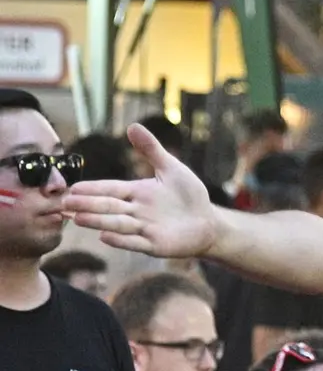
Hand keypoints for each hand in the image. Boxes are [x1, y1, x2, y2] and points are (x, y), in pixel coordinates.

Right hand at [61, 124, 217, 257]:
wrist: (209, 221)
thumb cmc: (189, 195)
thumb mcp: (171, 168)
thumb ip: (151, 149)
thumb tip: (132, 125)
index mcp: (137, 193)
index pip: (110, 189)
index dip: (92, 189)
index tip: (72, 188)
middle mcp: (136, 211)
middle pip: (108, 207)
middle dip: (88, 205)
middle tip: (65, 203)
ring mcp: (144, 229)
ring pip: (117, 224)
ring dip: (98, 221)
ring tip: (78, 218)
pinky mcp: (155, 245)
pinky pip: (135, 242)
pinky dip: (121, 240)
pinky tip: (104, 236)